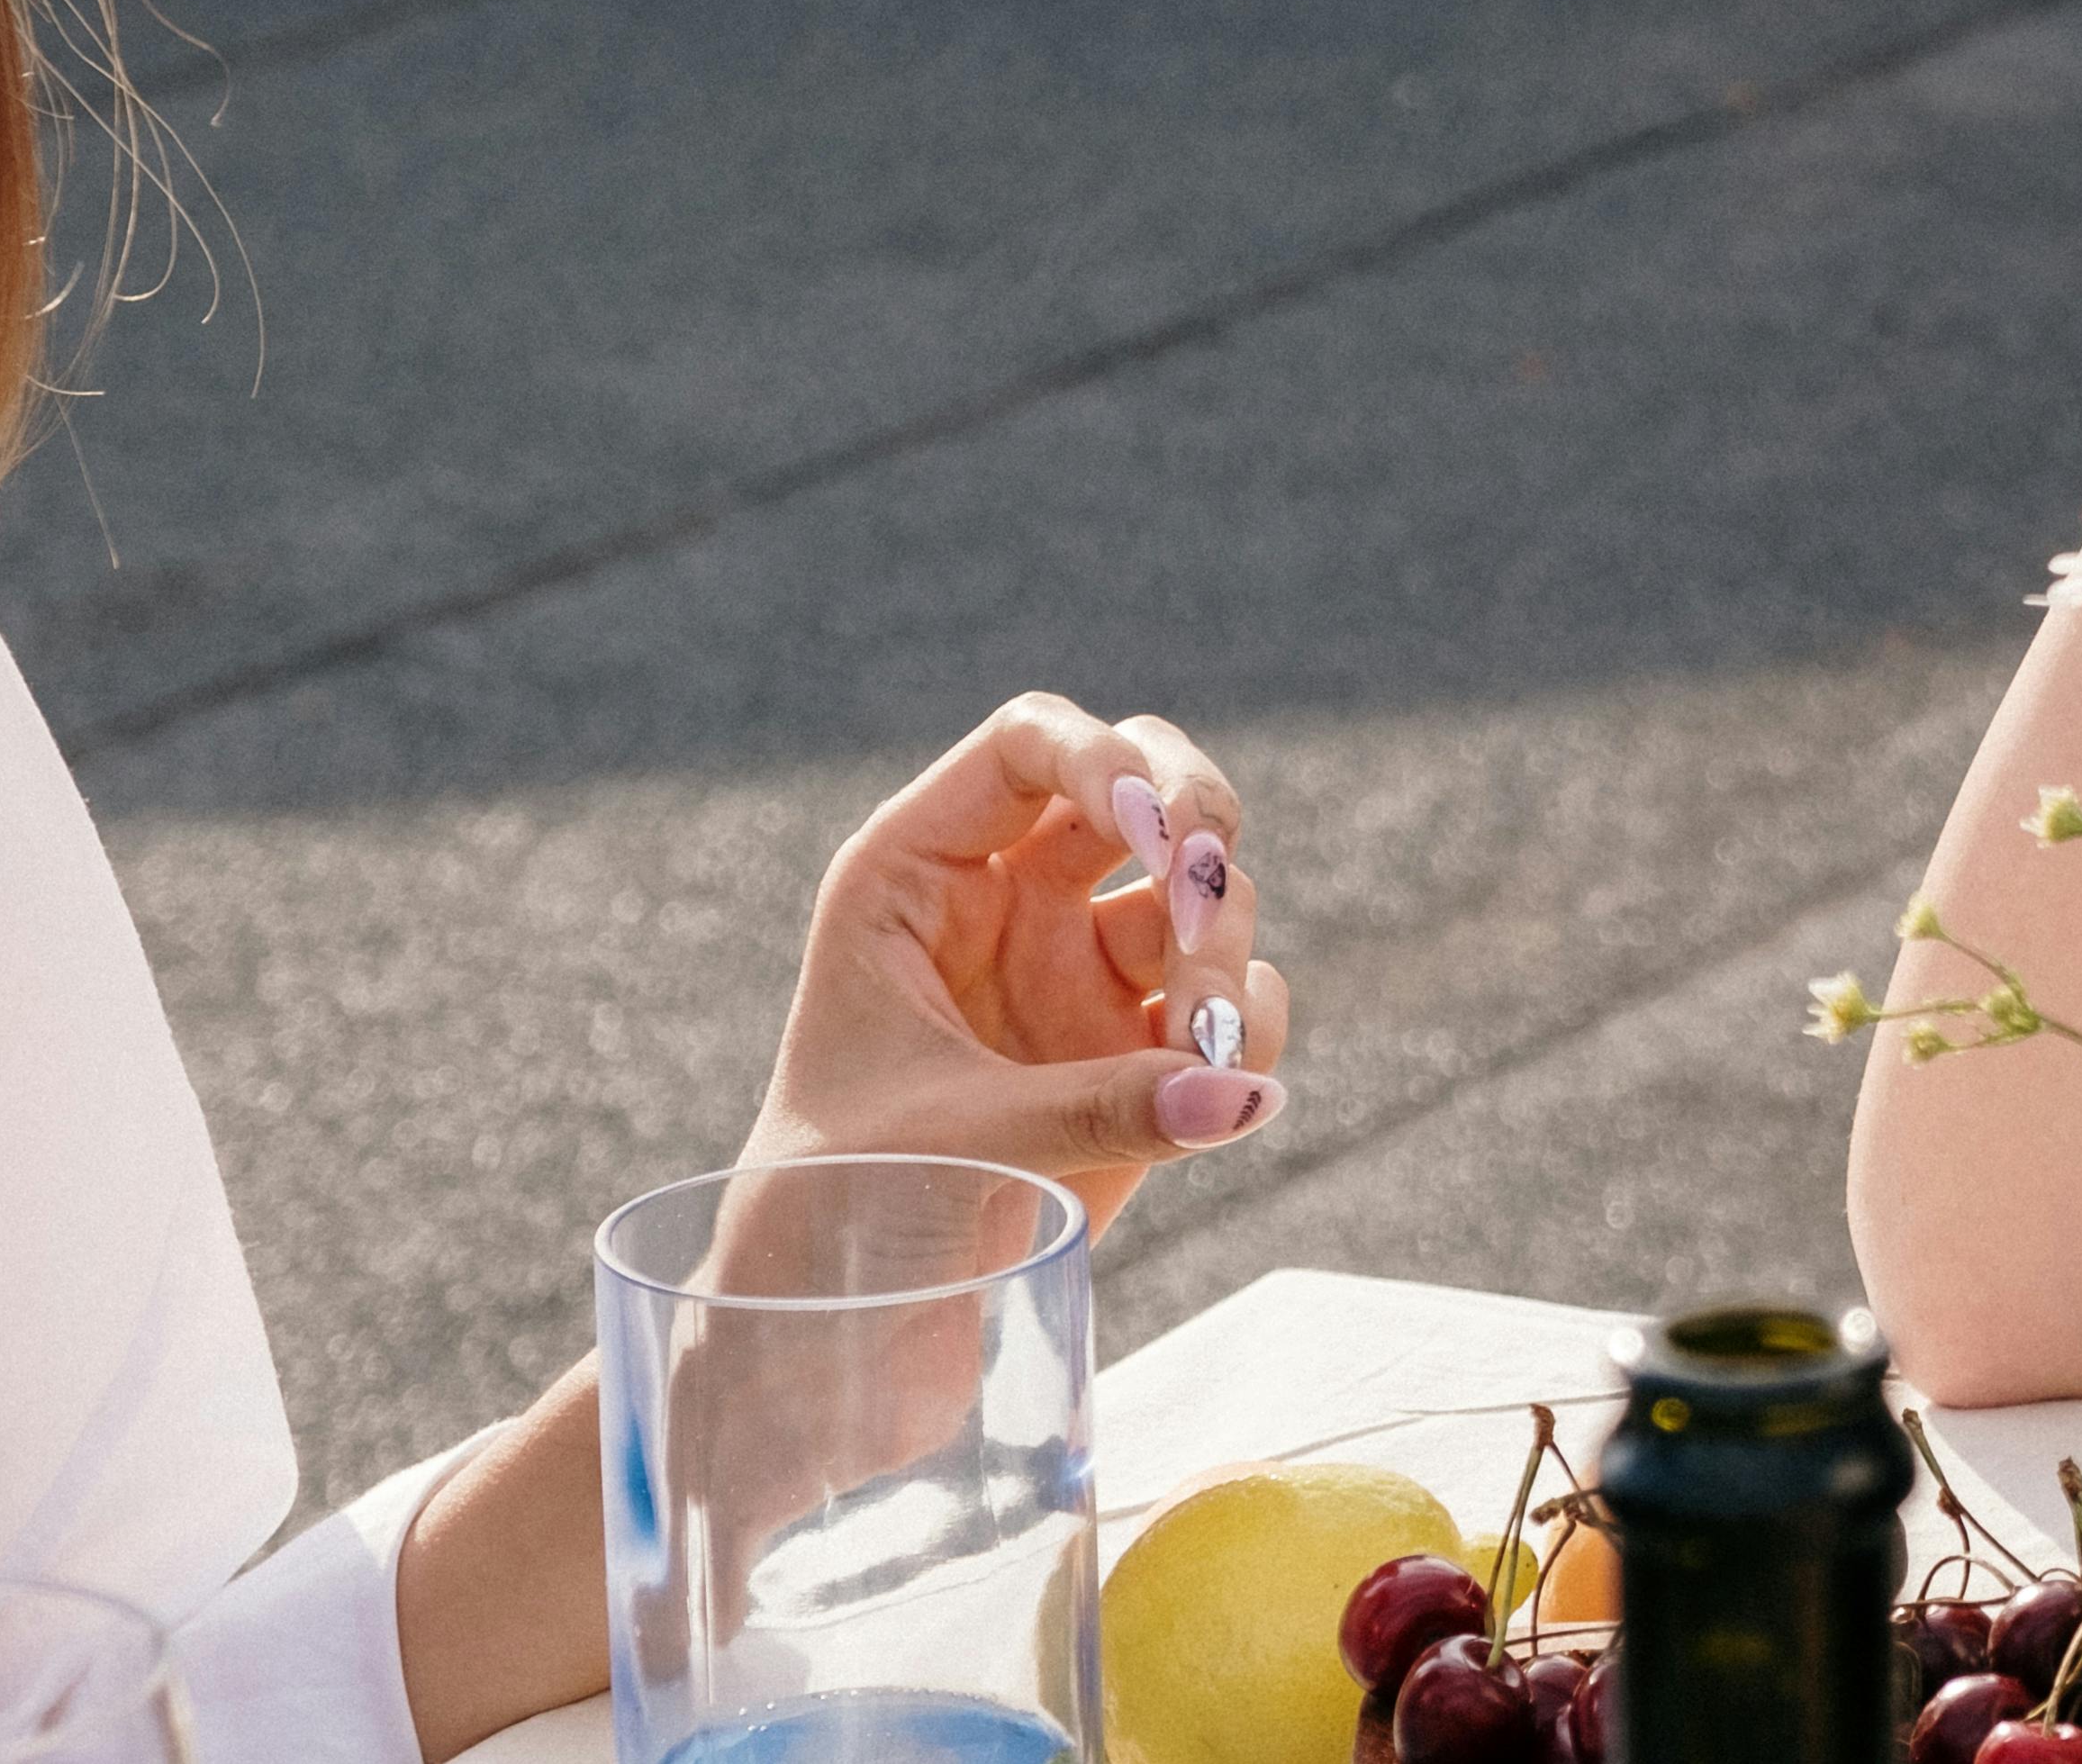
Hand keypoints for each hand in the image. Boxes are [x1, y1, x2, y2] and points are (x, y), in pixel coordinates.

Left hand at [744, 692, 1290, 1231]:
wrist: (838, 1335)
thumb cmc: (833, 1214)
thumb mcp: (948, 1139)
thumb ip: (1098, 1106)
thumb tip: (1239, 1094)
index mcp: (915, 877)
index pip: (1026, 746)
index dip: (1102, 759)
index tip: (1156, 834)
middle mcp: (1008, 902)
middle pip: (1141, 781)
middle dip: (1196, 822)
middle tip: (1208, 893)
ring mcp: (1079, 972)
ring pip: (1201, 894)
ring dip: (1224, 951)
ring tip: (1202, 1047)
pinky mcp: (1140, 1054)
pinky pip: (1232, 1000)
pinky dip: (1248, 1027)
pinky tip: (1220, 1098)